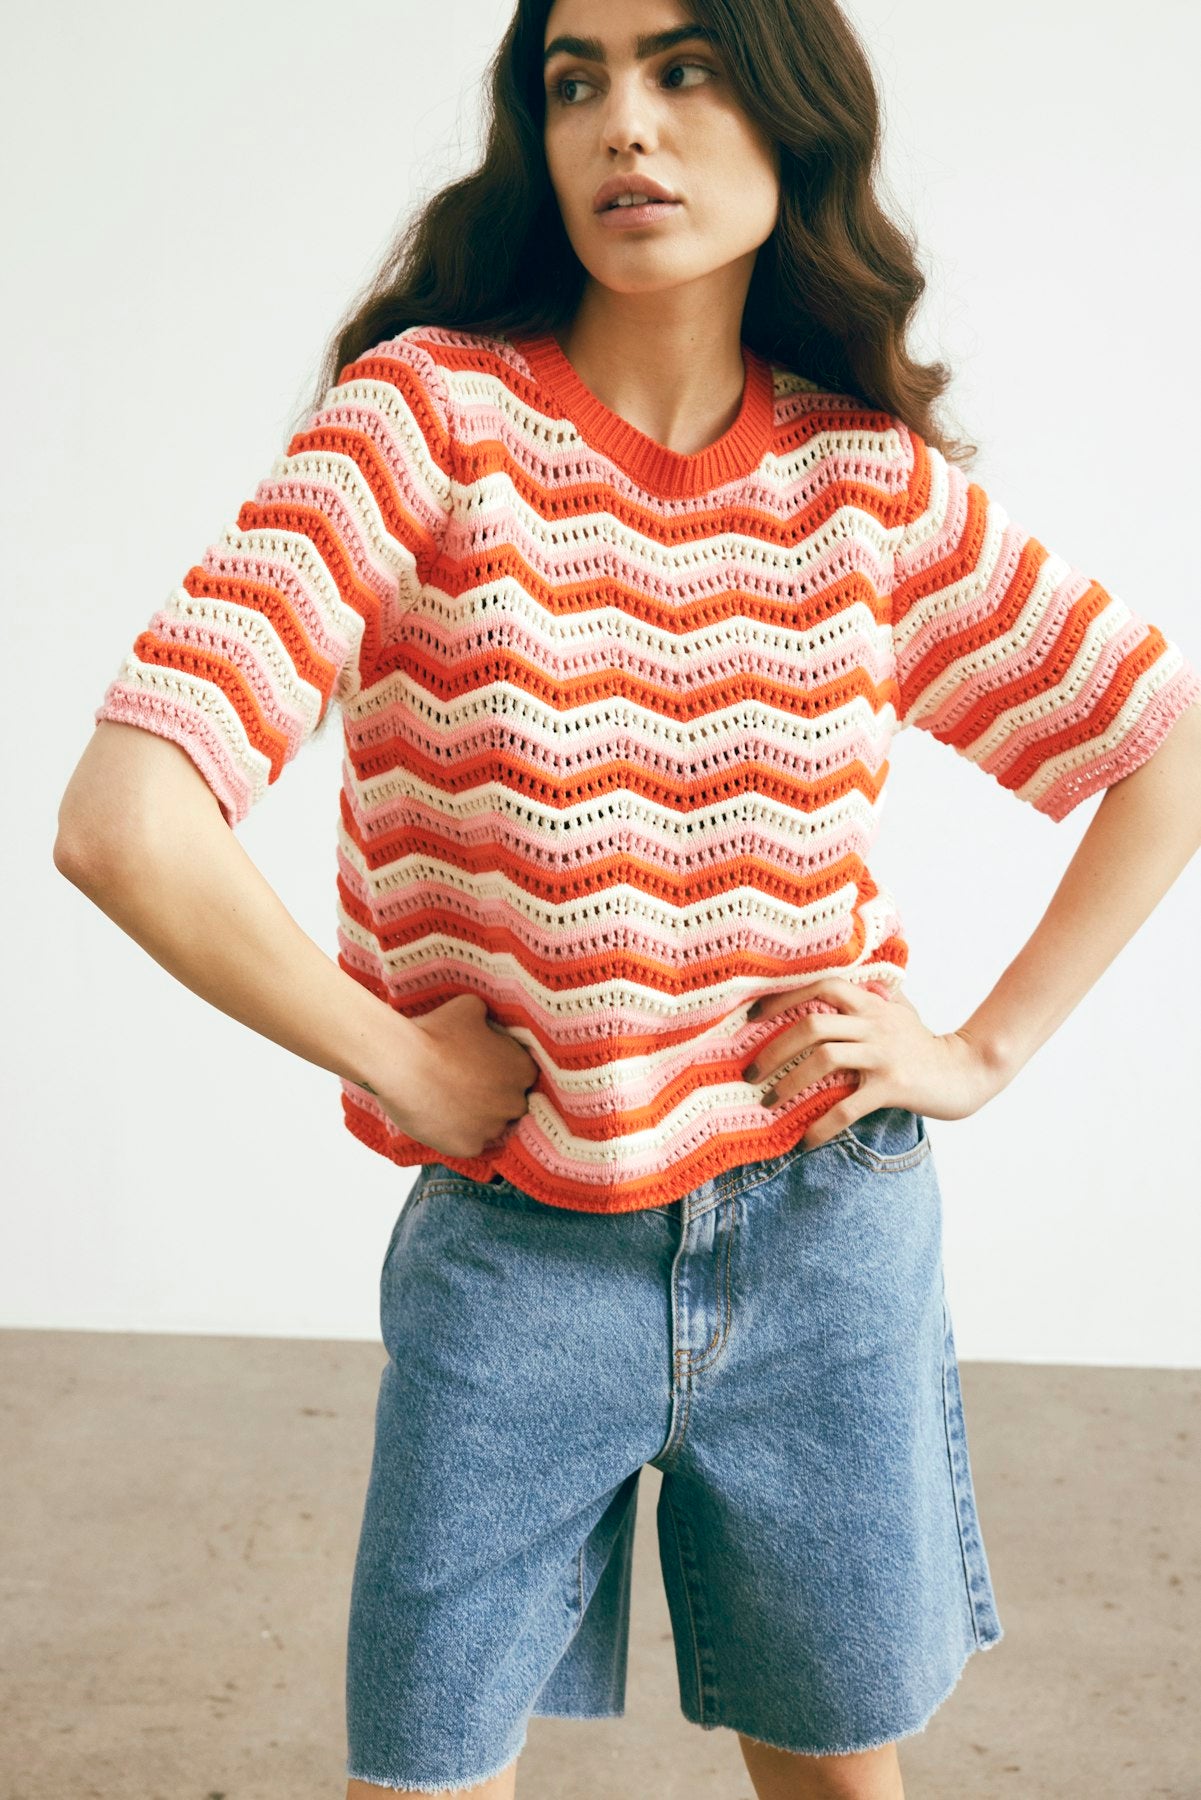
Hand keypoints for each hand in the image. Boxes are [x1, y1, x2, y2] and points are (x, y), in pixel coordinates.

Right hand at [372, 993, 539, 1159]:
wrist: (402, 1063)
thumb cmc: (437, 1031)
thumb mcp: (469, 1007)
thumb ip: (487, 1016)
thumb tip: (485, 1017)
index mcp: (522, 1070)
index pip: (522, 1075)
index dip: (501, 1071)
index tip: (481, 1068)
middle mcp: (515, 1103)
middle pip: (509, 1104)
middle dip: (492, 1097)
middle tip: (464, 1086)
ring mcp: (492, 1129)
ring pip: (489, 1127)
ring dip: (475, 1118)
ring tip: (447, 1102)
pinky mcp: (468, 1148)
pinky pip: (467, 1144)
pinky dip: (456, 1135)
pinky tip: (439, 1119)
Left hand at [743, 978, 1007, 1147]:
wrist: (966, 1072)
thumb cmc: (923, 1043)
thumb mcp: (898, 1010)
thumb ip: (871, 994)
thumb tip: (843, 982)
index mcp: (871, 1003)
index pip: (821, 986)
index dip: (782, 999)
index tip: (751, 1017)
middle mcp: (874, 1023)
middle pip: (812, 1025)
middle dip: (773, 1048)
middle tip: (750, 1073)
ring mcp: (884, 1054)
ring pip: (824, 1059)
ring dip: (789, 1083)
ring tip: (769, 1102)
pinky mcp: (893, 1086)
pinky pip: (849, 1106)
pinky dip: (823, 1125)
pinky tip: (807, 1139)